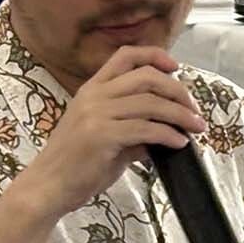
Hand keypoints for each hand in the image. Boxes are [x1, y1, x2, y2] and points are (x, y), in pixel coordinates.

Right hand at [9, 47, 206, 221]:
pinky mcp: (102, 136)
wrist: (47, 187)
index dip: (155, 56)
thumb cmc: (75, 165)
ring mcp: (96, 114)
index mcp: (92, 89)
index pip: (125, 55)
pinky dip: (169, 134)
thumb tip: (166, 130)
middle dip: (178, 90)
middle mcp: (94, 96)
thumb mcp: (106, 137)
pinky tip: (179, 143)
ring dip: (180, 115)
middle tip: (194, 109)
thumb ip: (134, 128)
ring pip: (151, 102)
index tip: (176, 67)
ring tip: (196, 127)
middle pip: (147, 76)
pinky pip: (146, 129)